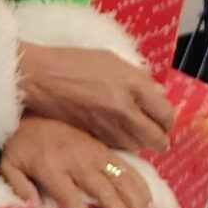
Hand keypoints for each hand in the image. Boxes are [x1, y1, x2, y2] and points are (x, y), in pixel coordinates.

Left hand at [0, 116, 155, 207]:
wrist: (33, 111)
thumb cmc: (21, 144)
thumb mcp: (9, 164)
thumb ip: (19, 187)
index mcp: (51, 168)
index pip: (71, 200)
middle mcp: (78, 161)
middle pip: (105, 193)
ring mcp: (95, 153)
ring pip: (122, 180)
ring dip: (139, 205)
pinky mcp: (105, 148)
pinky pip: (128, 167)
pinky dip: (141, 185)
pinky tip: (151, 204)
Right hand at [17, 44, 173, 152]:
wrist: (40, 77)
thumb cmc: (74, 62)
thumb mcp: (112, 60)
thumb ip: (139, 78)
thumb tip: (159, 93)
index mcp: (133, 86)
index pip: (165, 113)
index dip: (167, 119)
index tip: (163, 119)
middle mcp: (125, 110)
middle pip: (156, 138)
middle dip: (160, 138)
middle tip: (157, 134)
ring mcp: (109, 127)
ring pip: (138, 146)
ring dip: (140, 142)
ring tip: (135, 133)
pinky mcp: (94, 137)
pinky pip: (118, 148)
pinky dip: (122, 144)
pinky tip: (117, 135)